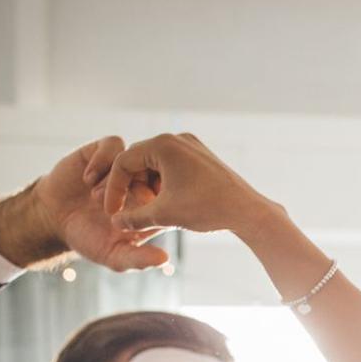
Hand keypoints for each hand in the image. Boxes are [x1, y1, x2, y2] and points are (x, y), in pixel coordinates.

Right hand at [0, 136, 169, 271]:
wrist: (55, 218)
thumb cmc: (90, 239)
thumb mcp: (115, 256)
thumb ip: (138, 259)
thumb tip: (164, 259)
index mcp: (153, 205)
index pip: (170, 195)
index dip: (158, 204)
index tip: (139, 216)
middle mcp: (142, 182)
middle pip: (157, 172)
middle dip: (137, 189)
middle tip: (117, 206)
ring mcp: (123, 165)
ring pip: (135, 158)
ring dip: (116, 178)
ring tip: (96, 198)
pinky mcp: (103, 151)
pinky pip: (114, 144)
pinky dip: (102, 160)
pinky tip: (88, 181)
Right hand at [101, 132, 279, 237]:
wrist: (247, 210)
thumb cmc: (207, 210)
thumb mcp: (164, 215)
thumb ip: (134, 219)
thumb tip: (115, 223)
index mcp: (163, 145)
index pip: (124, 163)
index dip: (114, 189)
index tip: (112, 211)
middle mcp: (176, 138)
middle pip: (138, 161)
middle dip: (133, 188)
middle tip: (135, 211)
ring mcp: (190, 145)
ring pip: (154, 165)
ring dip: (148, 187)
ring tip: (155, 209)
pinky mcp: (200, 155)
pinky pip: (171, 166)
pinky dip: (164, 184)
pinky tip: (170, 203)